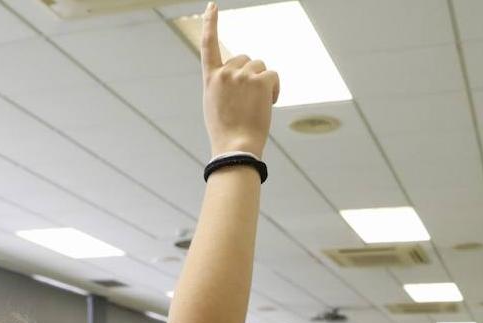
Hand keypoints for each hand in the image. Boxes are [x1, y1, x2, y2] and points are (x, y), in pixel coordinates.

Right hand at [201, 2, 278, 157]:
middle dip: (252, 75)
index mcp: (210, 79)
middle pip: (246, 59)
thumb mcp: (215, 105)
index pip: (208, 44)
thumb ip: (222, 85)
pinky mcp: (260, 80)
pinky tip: (269, 103)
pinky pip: (273, 75)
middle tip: (250, 101)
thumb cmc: (226, 132)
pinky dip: (274, 88)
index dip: (211, 23)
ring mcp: (242, 75)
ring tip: (258, 105)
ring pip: (261, 66)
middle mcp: (225, 73)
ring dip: (263, 82)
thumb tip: (238, 76)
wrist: (235, 148)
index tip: (212, 6)